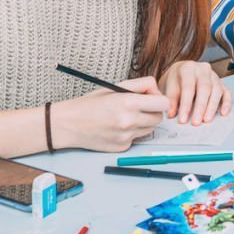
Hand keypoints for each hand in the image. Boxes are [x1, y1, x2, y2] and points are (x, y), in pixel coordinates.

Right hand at [51, 77, 171, 151]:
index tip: (151, 99)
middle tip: (140, 108)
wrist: (69, 124)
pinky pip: (137, 139)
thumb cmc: (92, 103)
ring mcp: (126, 137)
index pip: (163, 104)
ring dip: (143, 123)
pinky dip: (131, 134)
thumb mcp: (117, 86)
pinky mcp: (122, 147)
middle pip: (159, 118)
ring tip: (126, 117)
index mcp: (129, 103)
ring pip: (150, 129)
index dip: (159, 100)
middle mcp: (129, 121)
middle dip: (153, 112)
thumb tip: (157, 91)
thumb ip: (141, 85)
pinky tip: (117, 128)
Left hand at [158, 61, 231, 125]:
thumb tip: (172, 114)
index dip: (186, 104)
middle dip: (200, 107)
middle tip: (196, 122)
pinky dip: (226, 103)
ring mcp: (214, 75)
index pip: (188, 87)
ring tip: (206, 120)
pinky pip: (227, 92)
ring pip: (217, 90)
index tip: (183, 119)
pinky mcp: (222, 83)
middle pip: (204, 88)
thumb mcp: (170, 87)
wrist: (183, 72)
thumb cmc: (176, 81)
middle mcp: (203, 69)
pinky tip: (223, 113)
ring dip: (212, 107)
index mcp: (188, 68)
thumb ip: (171, 100)